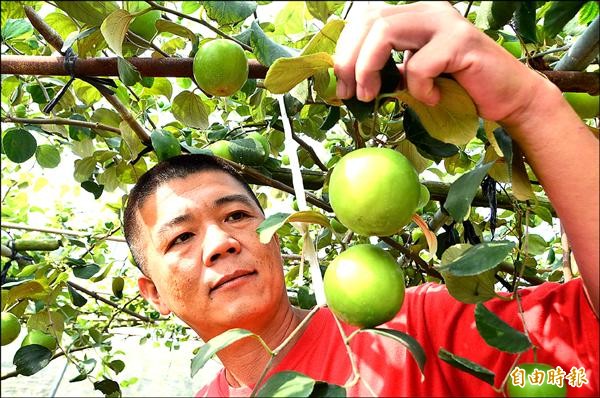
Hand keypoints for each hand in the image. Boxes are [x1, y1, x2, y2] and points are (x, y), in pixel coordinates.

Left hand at [333, 1, 549, 124]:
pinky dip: (417, 88)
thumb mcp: (413, 77)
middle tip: (349, 92)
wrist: (508, 99)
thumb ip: (388, 70)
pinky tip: (431, 98)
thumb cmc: (459, 90)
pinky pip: (419, 64)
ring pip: (385, 32)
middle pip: (369, 20)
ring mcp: (445, 22)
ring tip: (372, 96)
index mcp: (414, 16)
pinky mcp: (461, 42)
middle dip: (349, 59)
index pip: (365, 19)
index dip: (344, 50)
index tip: (340, 84)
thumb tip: (348, 79)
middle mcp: (428, 11)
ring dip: (368, 68)